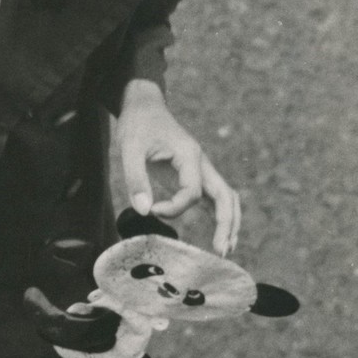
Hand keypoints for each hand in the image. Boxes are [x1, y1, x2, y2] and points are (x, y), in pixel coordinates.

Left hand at [116, 80, 240, 255]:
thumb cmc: (138, 125)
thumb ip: (136, 179)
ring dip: (228, 222)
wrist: (143, 107)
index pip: (193, 192)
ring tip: (225, 249)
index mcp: (190, 156)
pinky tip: (218, 235)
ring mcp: (200, 170)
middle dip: (226, 223)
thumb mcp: (130, 148)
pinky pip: (212, 198)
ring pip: (224, 197)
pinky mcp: (192, 175)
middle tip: (222, 251)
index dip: (174, 207)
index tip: (151, 209)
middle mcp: (201, 163)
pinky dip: (218, 216)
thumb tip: (144, 211)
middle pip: (225, 196)